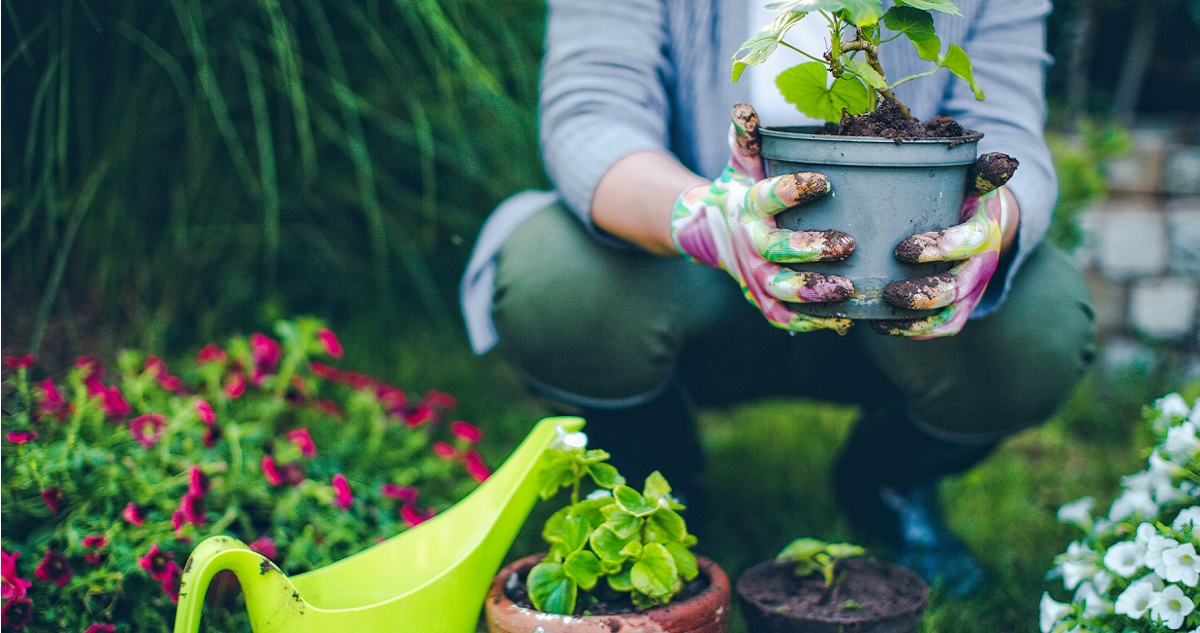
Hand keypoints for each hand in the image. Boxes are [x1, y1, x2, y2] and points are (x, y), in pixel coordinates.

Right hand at [670, 103, 856, 333]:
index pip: (769, 196)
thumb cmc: (742, 191)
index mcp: (749, 206)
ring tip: (848, 288)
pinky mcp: (763, 299)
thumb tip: (744, 107)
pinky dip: (809, 322)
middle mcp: (750, 243)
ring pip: (781, 289)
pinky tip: (841, 320)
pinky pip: (783, 316)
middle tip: (847, 243)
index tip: (824, 181)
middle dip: (810, 249)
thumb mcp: (742, 163)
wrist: (710, 233)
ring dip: (813, 292)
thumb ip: (748, 138)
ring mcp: (755, 275)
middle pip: (777, 250)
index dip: (794, 190)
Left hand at [873, 153, 1019, 337]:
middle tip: (889, 292)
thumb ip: (981, 171)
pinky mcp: (960, 308)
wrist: (984, 223)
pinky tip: (881, 326)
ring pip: (949, 314)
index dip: (939, 249)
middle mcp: (981, 265)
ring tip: (880, 315)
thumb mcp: (973, 180)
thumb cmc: (965, 196)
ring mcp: (971, 291)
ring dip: (916, 319)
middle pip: (958, 288)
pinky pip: (942, 327)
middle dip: (924, 294)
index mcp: (984, 230)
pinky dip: (914, 331)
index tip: (902, 250)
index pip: (968, 242)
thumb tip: (1003, 162)